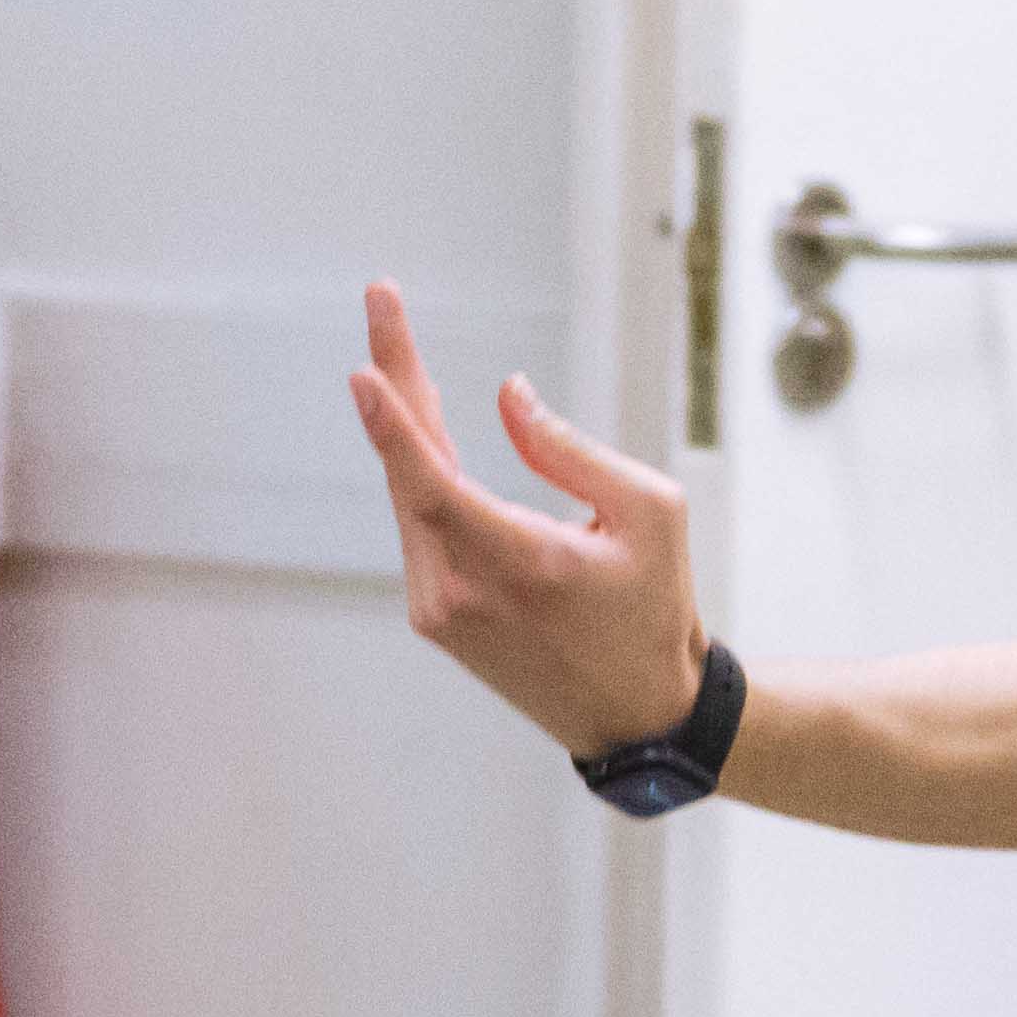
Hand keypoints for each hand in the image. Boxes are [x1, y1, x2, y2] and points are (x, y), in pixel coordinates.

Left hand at [348, 284, 711, 753]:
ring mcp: (438, 610)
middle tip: (381, 301)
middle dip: (395, 381)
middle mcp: (461, 591)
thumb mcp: (650, 515)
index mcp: (518, 564)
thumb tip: (508, 395)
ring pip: (410, 497)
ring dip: (408, 424)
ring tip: (397, 349)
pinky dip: (419, 475)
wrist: (638, 715)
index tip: (362, 372)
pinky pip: (418, 527)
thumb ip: (572, 452)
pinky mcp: (434, 618)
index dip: (393, 426)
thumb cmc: (655, 610)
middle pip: (410, 471)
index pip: (435, 487)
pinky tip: (421, 429)